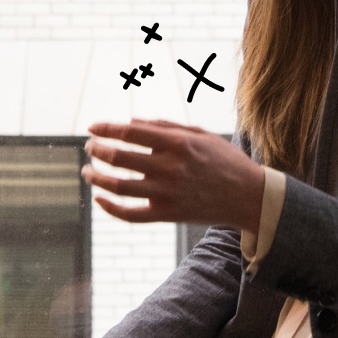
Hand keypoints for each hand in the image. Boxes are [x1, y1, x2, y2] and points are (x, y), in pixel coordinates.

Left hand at [83, 118, 263, 230]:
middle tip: (89, 147)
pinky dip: (110, 208)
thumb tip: (130, 122)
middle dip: (97, 150)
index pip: (130, 132)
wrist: (250, 197)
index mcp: (177, 143)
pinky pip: (131, 215)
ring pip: (118, 186)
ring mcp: (167, 193)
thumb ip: (164, 126)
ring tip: (87, 171)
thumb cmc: (224, 160)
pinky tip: (99, 199)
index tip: (92, 128)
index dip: (106, 128)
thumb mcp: (199, 133)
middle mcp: (169, 167)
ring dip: (96, 177)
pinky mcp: (168, 214)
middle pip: (119, 157)